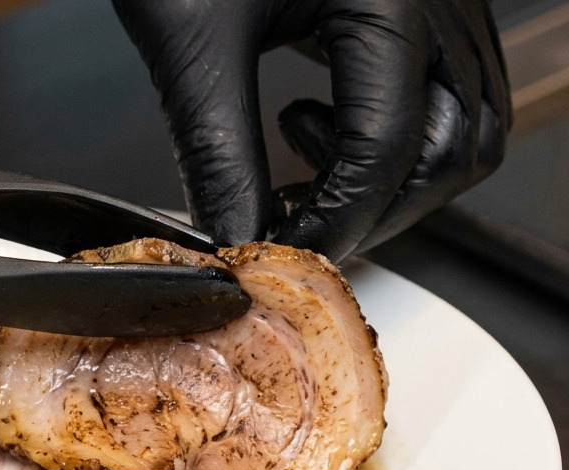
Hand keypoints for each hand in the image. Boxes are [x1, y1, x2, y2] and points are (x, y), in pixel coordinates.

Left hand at [112, 0, 511, 261]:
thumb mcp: (192, 39)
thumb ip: (217, 150)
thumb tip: (238, 237)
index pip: (387, 150)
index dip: (333, 222)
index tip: (280, 256)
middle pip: (452, 148)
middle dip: (373, 210)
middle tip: (298, 225)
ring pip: (465, 126)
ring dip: (394, 179)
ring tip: (307, 170)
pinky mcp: (421, 1)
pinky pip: (448, 91)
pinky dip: (399, 136)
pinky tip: (323, 123)